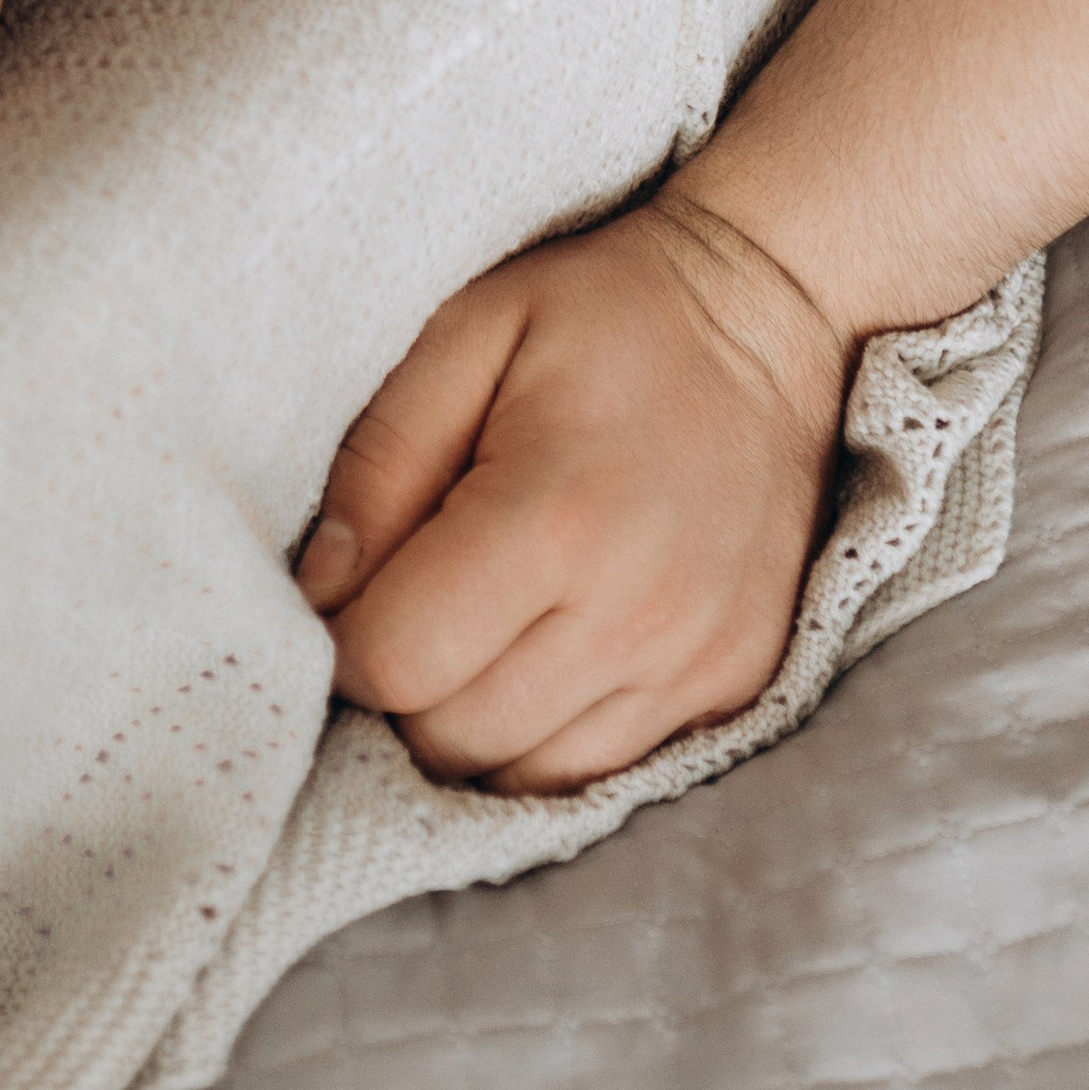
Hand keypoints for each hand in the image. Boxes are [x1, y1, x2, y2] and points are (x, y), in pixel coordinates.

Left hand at [296, 189, 849, 789]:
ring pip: (524, 778)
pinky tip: (544, 651)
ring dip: (473, 723)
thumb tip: (318, 591)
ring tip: (475, 628)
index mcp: (554, 518)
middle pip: (450, 740)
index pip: (396, 664)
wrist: (770, 316)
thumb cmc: (605, 312)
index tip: (347, 590)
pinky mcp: (736, 686)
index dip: (343, 640)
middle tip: (407, 604)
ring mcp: (695, 663)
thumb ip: (380, 463)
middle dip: (403, 688)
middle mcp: (633, 615)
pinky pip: (604, 771)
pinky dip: (549, 734)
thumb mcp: (469, 333)